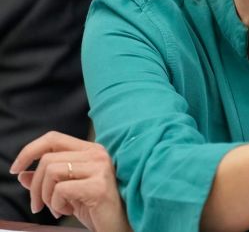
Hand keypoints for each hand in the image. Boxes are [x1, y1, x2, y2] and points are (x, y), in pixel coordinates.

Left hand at [10, 131, 131, 231]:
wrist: (120, 226)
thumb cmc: (96, 208)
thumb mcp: (67, 192)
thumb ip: (47, 180)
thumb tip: (22, 174)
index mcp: (90, 150)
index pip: (53, 138)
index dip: (29, 151)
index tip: (15, 170)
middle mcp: (97, 154)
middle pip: (47, 159)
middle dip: (34, 186)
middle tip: (37, 206)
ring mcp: (100, 168)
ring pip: (51, 172)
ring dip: (45, 196)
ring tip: (56, 209)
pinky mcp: (98, 185)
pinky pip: (61, 190)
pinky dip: (56, 204)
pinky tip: (68, 210)